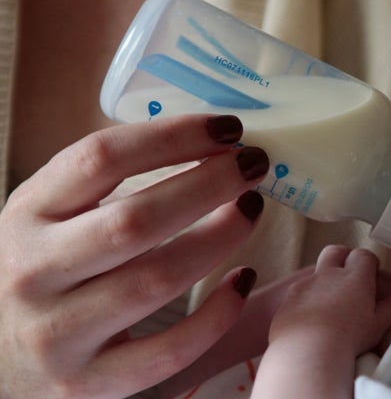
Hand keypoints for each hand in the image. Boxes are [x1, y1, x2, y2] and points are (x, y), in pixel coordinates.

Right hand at [0, 114, 268, 397]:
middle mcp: (35, 273)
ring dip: (221, 238)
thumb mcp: (49, 219)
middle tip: (254, 165)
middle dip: (209, 185)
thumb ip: (103, 182)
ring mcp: (59, 334)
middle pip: (135, 219)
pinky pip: (170, 348)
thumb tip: (208, 142)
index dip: (173, 136)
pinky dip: (217, 313)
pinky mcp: (89, 383)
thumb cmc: (43, 274)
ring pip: (158, 280)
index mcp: (26, 216)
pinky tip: (243, 279)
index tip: (228, 128)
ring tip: (251, 210)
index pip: (100, 159)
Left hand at [266, 246, 390, 355]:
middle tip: (349, 274)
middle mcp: (329, 275)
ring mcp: (306, 286)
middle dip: (343, 257)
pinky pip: (297, 293)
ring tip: (329, 302)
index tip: (372, 272)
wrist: (307, 350)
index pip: (363, 255)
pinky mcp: (288, 300)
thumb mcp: (379, 324)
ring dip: (323, 280)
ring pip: (315, 272)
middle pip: (336, 251)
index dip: (368, 262)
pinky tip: (309, 318)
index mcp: (355, 277)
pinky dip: (305, 299)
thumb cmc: (348, 337)